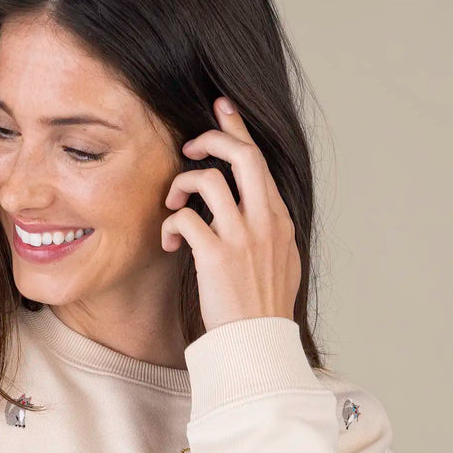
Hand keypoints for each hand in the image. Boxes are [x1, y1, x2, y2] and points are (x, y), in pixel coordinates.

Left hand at [161, 96, 301, 331]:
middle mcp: (264, 221)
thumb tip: (261, 216)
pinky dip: (171, 225)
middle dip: (211, 139)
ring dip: (182, 184)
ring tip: (173, 204)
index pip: (260, 161)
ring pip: (209, 180)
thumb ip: (271, 233)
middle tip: (189, 147)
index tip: (222, 108)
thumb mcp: (282, 264)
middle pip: (242, 155)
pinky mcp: (215, 256)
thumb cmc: (263, 310)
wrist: (258, 344)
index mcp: (279, 220)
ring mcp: (241, 237)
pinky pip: (185, 219)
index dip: (238, 130)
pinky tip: (169, 244)